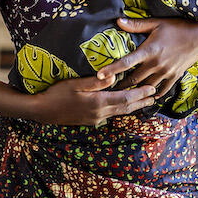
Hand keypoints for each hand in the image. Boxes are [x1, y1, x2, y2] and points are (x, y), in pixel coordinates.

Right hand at [30, 75, 156, 125]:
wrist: (42, 111)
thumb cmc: (57, 94)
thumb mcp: (75, 84)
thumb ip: (96, 82)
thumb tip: (114, 77)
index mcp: (98, 102)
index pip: (125, 98)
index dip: (140, 94)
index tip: (152, 88)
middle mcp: (100, 113)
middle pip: (126, 108)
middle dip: (141, 101)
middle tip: (155, 95)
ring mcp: (95, 119)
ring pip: (119, 112)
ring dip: (133, 106)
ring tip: (144, 101)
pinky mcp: (90, 120)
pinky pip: (111, 115)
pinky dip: (121, 109)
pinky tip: (123, 106)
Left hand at [98, 17, 197, 98]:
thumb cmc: (177, 27)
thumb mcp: (156, 23)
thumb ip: (136, 25)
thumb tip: (118, 21)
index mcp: (149, 50)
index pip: (126, 62)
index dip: (112, 69)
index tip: (100, 75)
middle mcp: (156, 64)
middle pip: (133, 79)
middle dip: (120, 85)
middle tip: (108, 89)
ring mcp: (166, 72)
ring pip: (146, 87)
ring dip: (134, 92)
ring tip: (123, 95)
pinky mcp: (174, 76)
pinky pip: (162, 90)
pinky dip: (153, 94)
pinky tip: (146, 97)